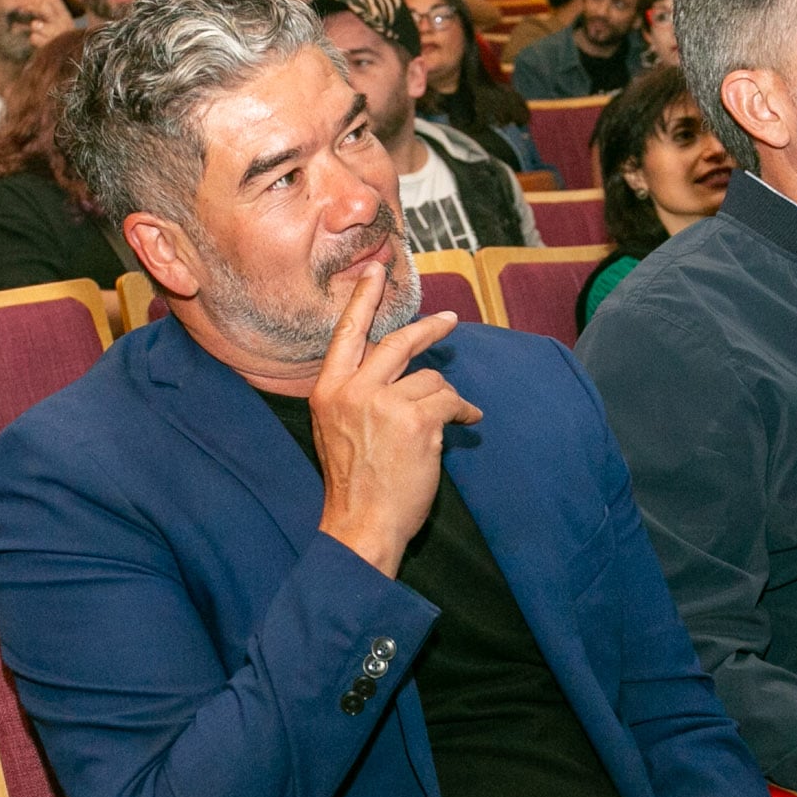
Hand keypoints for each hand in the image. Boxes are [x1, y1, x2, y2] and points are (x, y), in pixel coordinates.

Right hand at [310, 266, 481, 575]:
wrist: (360, 524)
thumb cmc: (353, 484)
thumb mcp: (334, 430)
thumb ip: (355, 395)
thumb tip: (393, 369)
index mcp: (327, 391)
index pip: (346, 334)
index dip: (363, 300)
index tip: (375, 271)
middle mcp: (352, 391)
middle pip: (397, 343)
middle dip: (428, 329)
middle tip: (449, 321)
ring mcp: (383, 403)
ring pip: (430, 378)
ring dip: (447, 398)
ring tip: (452, 417)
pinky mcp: (415, 420)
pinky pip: (449, 401)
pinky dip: (464, 411)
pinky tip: (468, 422)